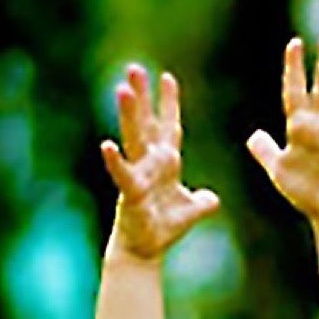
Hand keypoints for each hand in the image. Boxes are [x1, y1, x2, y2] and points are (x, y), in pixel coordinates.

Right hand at [99, 65, 220, 260]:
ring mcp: (137, 174)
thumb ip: (202, 202)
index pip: (169, 126)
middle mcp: (149, 163)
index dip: (168, 104)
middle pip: (146, 123)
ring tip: (122, 90)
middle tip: (134, 68)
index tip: (166, 77)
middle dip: (142, 96)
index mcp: (164, 162)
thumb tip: (212, 199)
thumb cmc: (162, 228)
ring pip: (133, 139)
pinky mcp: (129, 192)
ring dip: (129, 115)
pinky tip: (106, 144)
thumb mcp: (191, 211)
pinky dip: (115, 161)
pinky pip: (122, 174)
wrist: (145, 250)